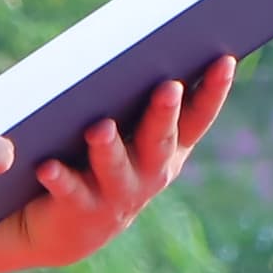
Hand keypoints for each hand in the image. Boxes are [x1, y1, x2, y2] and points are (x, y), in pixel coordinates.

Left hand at [0, 60, 233, 270]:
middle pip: (160, 140)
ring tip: (100, 128)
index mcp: (169, 147)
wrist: (67, 226)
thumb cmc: (98, 157)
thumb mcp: (123, 128)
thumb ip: (133, 96)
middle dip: (164, 114)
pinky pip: (70, 192)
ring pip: (115, 168)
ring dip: (109, 148)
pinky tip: (47, 165)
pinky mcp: (80, 211)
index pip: (198, 117)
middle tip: (168, 87)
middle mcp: (151, 173)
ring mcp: (117, 194)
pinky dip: (60, 178)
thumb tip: (138, 46)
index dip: (214, 91)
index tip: (225, 60)